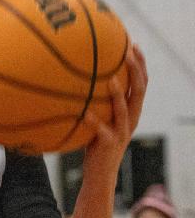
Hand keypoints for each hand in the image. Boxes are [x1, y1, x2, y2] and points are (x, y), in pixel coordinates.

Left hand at [81, 43, 147, 176]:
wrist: (100, 173)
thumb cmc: (95, 142)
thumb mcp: (99, 118)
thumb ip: (95, 101)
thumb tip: (76, 78)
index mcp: (131, 111)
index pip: (141, 83)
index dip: (140, 64)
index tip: (134, 44)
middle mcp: (131, 119)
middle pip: (140, 91)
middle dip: (136, 70)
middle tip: (129, 52)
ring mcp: (122, 131)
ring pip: (125, 110)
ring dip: (118, 94)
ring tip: (111, 79)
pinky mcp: (109, 144)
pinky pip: (102, 130)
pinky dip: (94, 121)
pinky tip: (84, 112)